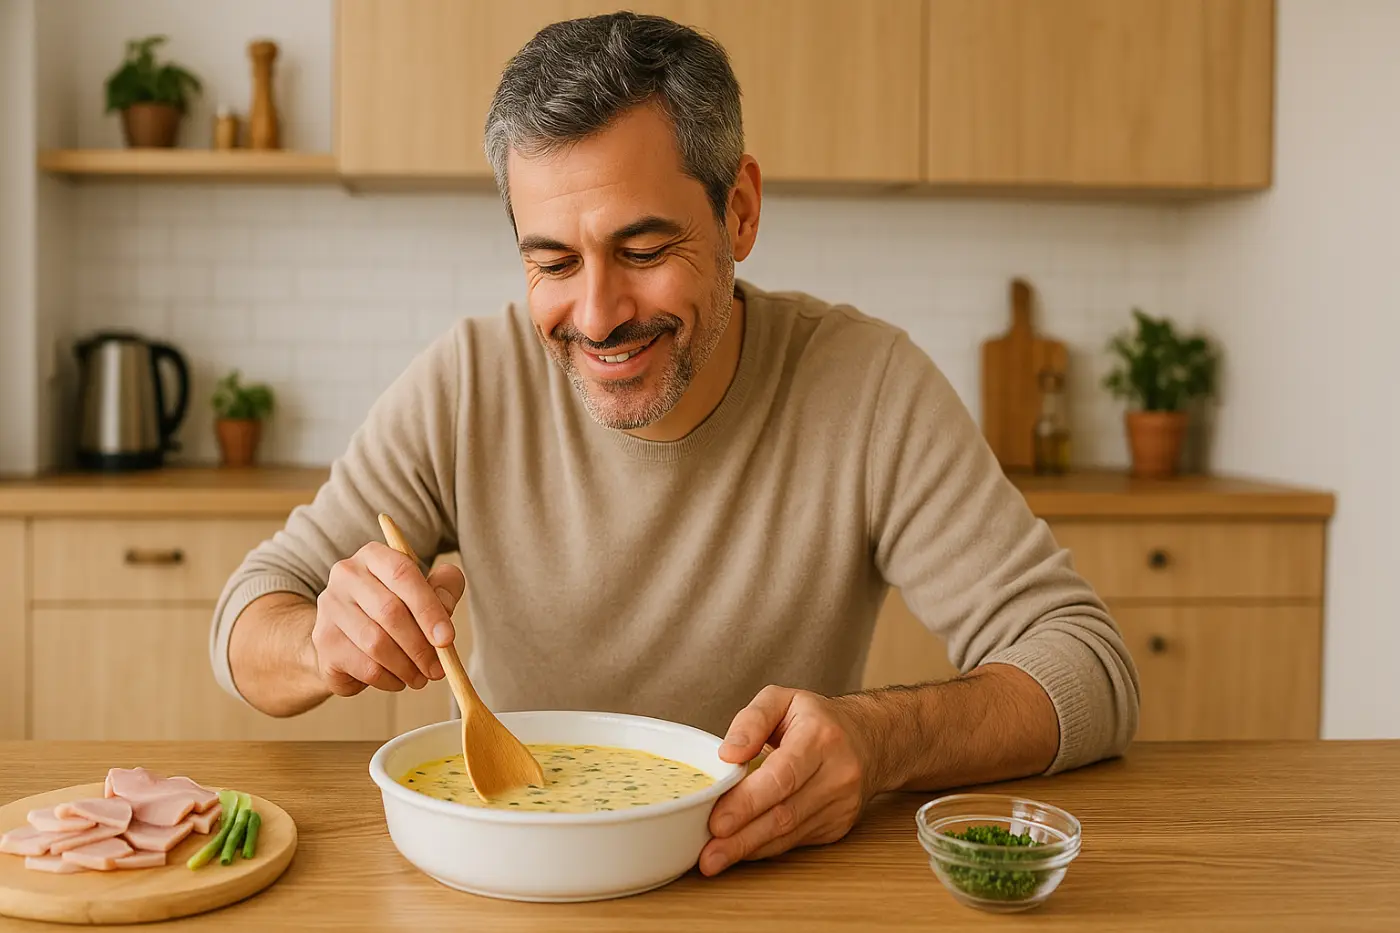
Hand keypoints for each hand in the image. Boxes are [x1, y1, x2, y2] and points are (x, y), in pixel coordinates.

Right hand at [310, 542, 465, 696]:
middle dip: (421, 646)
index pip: (403, 574)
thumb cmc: (393, 610)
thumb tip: (445, 605)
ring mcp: (330, 607)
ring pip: (376, 643)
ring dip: (406, 667)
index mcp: (374, 555)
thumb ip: (443, 588)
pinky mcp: (324, 641)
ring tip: (421, 677)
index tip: (447, 638)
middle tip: (438, 668)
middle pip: (390, 611)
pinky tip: (398, 680)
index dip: (429, 608)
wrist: (345, 638)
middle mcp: (346, 574)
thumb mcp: (424, 592)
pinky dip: (389, 679)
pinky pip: (365, 667)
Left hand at [699, 685, 874, 875]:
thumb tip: (728, 754)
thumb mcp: (782, 700)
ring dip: (749, 849)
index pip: (782, 776)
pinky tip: (742, 850)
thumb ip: (752, 720)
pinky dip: (766, 847)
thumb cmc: (817, 719)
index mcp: (820, 737)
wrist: (870, 738)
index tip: (717, 821)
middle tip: (708, 855)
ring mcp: (842, 804)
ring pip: (790, 833)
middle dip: (742, 837)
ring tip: (715, 859)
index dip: (748, 802)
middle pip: (784, 813)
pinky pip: (796, 840)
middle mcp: (838, 773)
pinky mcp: (839, 824)